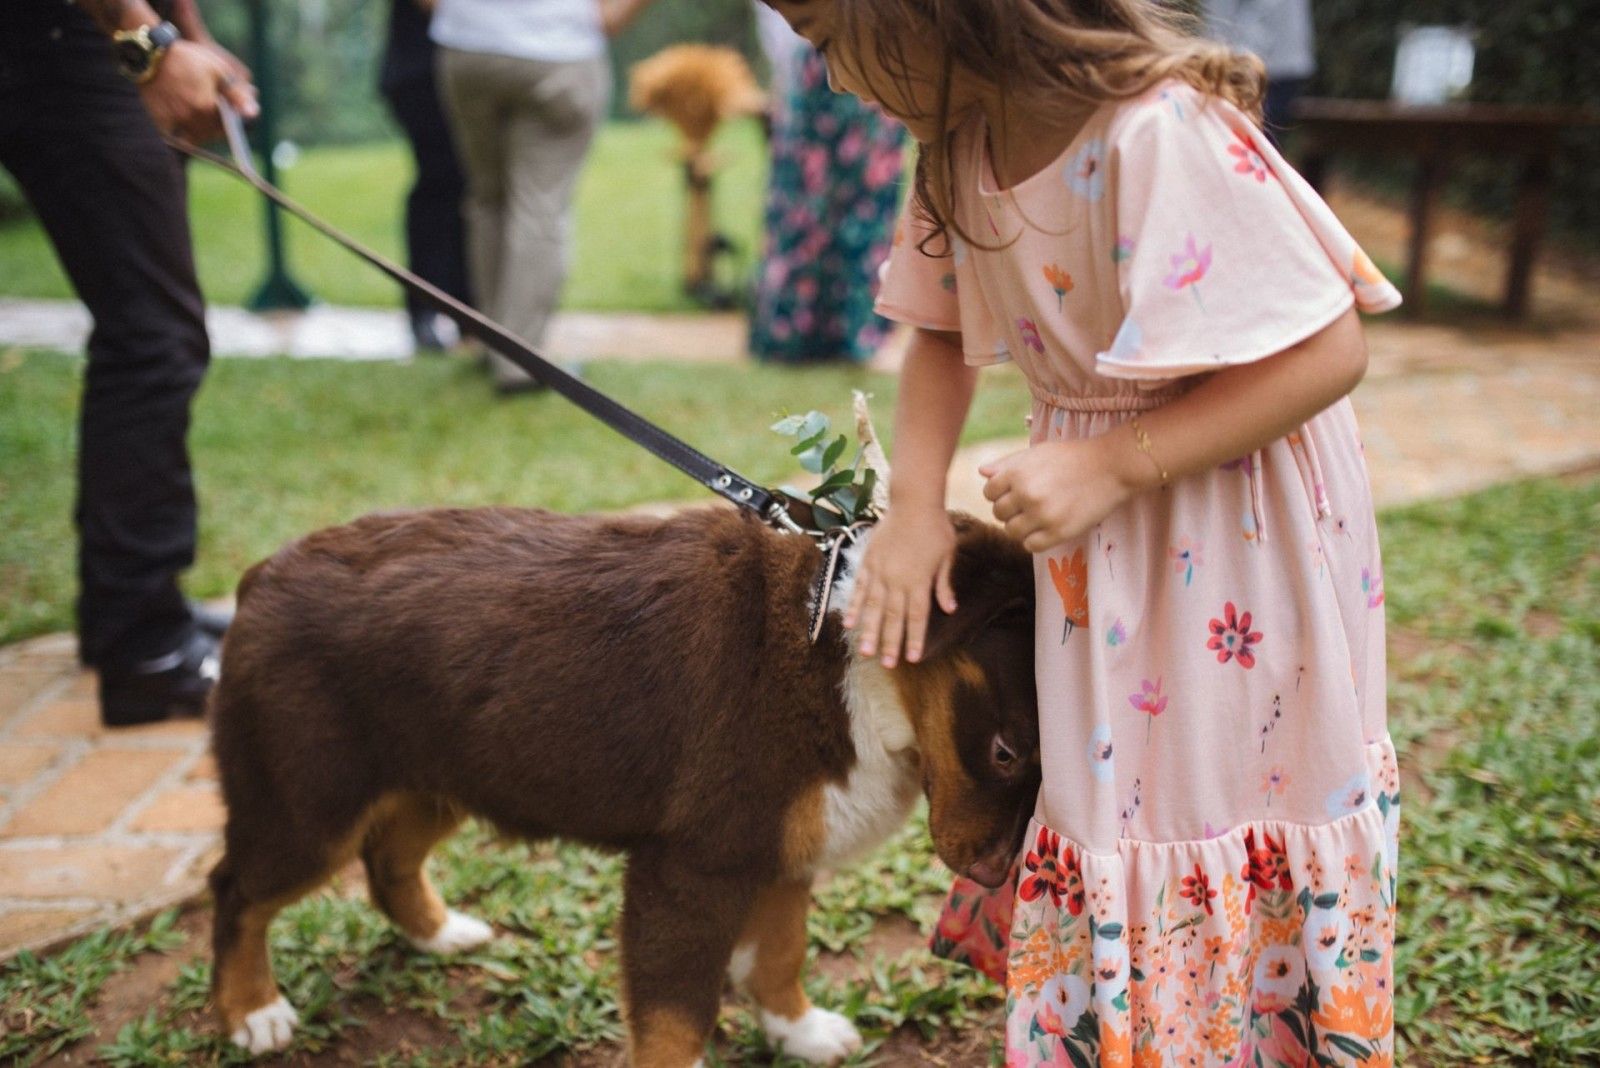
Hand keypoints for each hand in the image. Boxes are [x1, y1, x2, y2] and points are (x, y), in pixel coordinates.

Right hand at [138, 39, 258, 141]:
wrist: (149, 53)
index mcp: (207, 108)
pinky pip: (174, 138)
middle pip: (210, 135)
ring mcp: (172, 122)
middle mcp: (190, 119)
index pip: (227, 128)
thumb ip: (237, 95)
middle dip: (214, 127)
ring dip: (199, 132)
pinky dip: (179, 135)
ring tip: (195, 115)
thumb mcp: (218, 71)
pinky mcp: (157, 122)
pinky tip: (180, 120)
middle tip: (209, 113)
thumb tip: (254, 114)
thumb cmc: (187, 59)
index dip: (230, 123)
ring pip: (193, 139)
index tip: (228, 116)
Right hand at [843, 503, 957, 667]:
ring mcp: (880, 571)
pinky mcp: (868, 561)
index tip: (913, 658)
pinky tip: (849, 622)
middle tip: (886, 665)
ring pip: (873, 607)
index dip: (915, 638)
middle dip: (890, 642)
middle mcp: (898, 579)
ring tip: (864, 651)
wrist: (913, 501)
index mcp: (919, 580)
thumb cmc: (935, 527)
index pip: (917, 616)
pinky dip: (854, 606)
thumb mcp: (947, 555)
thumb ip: (944, 584)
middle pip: (893, 617)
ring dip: (869, 631)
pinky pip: (859, 588)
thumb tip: (949, 609)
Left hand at [980, 438, 1131, 552]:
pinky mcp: (1059, 532)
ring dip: (1021, 527)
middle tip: (1029, 505)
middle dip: (1010, 510)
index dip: (1000, 493)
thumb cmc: (1072, 457)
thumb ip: (1008, 463)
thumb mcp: (1037, 453)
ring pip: (1012, 532)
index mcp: (1017, 473)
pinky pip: (1031, 546)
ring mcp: (1042, 515)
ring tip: (1037, 517)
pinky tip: (1046, 528)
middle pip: (999, 513)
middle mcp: (1026, 494)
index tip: (1015, 492)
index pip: (989, 493)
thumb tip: (981, 473)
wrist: (1111, 467)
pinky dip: (1035, 540)